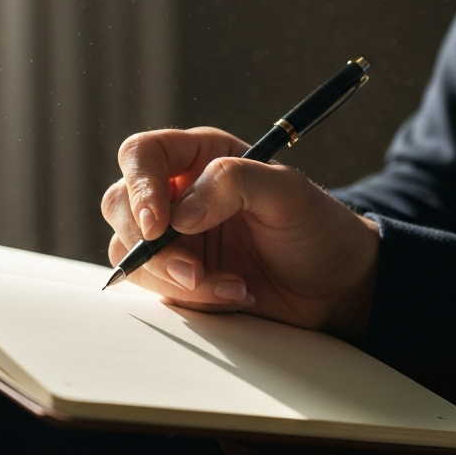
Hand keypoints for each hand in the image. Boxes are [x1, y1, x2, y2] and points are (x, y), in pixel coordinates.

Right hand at [101, 127, 380, 343]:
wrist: (336, 286)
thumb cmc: (317, 229)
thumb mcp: (289, 193)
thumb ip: (233, 183)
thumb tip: (180, 215)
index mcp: (199, 156)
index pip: (142, 155)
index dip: (140, 187)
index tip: (160, 225)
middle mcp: (176, 193)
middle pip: (120, 205)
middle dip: (152, 246)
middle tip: (193, 272)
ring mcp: (171, 237)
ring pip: (129, 252)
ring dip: (172, 279)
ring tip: (233, 288)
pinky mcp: (174, 276)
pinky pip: (153, 287)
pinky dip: (189, 299)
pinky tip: (234, 296)